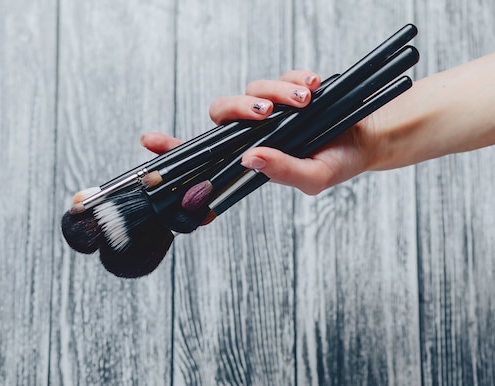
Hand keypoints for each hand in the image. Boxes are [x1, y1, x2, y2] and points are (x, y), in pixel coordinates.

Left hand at [141, 70, 379, 194]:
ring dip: (274, 91)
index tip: (150, 141)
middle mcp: (253, 132)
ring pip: (251, 89)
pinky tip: (315, 86)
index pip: (203, 153)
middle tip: (265, 114)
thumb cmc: (335, 163)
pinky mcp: (290, 88)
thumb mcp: (313, 178)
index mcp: (249, 156)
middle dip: (238, 107)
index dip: (175, 148)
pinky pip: (283, 75)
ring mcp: (271, 109)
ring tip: (305, 100)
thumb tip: (250, 158)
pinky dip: (297, 78)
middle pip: (221, 111)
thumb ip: (283, 171)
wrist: (367, 140)